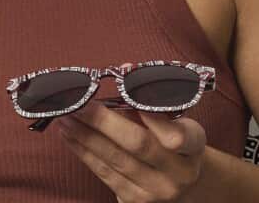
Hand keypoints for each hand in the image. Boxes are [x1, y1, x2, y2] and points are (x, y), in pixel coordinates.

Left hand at [56, 101, 206, 201]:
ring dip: (84, 136)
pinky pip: (105, 174)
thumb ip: (149, 100)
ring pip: (115, 160)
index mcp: (193, 146)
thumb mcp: (172, 121)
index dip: (153, 118)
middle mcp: (181, 173)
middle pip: (138, 144)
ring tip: (65, 117)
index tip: (127, 96)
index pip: (179, 135)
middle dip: (102, 121)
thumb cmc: (169, 140)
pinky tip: (70, 137)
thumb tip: (126, 69)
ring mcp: (159, 190)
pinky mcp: (137, 201)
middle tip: (77, 104)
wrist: (178, 182)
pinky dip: (84, 153)